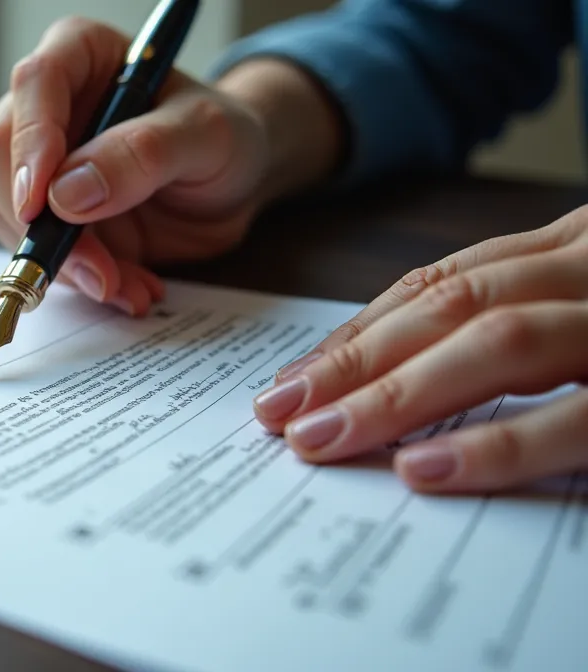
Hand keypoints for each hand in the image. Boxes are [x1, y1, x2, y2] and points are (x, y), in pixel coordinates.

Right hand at [0, 17, 274, 315]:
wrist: (232, 185)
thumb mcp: (206, 136)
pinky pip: (34, 250)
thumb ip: (144, 154)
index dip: (31, 143)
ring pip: (8, 212)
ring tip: (129, 285)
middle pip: (0, 155)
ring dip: (63, 265)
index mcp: (80, 55)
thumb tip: (67, 193)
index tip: (42, 204)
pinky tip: (125, 286)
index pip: (36, 84)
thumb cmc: (224, 138)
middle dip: (42, 226)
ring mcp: (38, 163)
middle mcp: (45, 105)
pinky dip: (76, 280)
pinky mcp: (44, 214)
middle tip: (98, 272)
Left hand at [252, 207, 587, 493]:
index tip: (292, 379)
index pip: (448, 284)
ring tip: (320, 438)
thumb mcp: (584, 326)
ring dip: (397, 394)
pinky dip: (496, 446)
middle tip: (278, 412)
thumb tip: (398, 387)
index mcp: (577, 254)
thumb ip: (518, 338)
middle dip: (356, 362)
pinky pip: (575, 419)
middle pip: (454, 306)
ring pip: (500, 341)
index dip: (363, 333)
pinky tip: (420, 469)